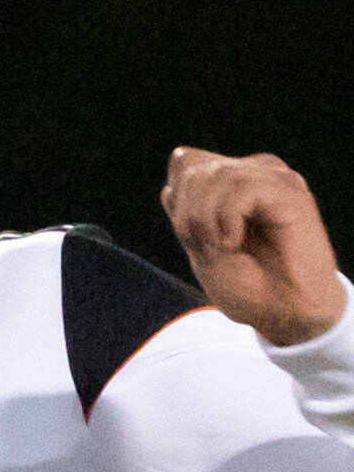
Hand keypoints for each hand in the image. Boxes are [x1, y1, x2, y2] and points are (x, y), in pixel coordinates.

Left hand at [161, 148, 344, 346]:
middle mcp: (255, 173)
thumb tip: (180, 156)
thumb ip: (186, 202)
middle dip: (188, 213)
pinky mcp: (291, 193)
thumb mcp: (200, 243)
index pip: (185, 163)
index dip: (179, 200)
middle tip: (206, 247)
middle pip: (195, 167)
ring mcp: (275, 181)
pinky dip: (227, 217)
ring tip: (221, 246)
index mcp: (232, 183)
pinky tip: (234, 242)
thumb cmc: (249, 285)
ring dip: (206, 217)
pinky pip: (244, 186)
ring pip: (219, 175)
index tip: (192, 236)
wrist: (286, 315)